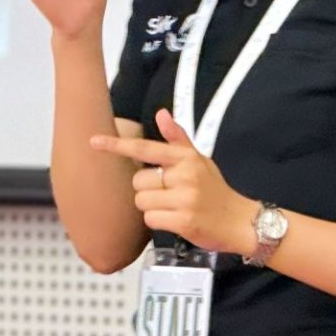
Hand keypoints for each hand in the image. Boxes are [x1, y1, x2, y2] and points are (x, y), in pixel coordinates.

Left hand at [89, 108, 258, 254]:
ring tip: (174, 207)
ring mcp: (185, 198)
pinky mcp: (184, 221)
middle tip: (170, 194)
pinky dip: (159, 222)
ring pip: (142, 201)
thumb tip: (162, 114)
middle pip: (138, 181)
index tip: (95, 141)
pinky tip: (176, 220)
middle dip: (148, 190)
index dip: (118, 145)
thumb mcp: (200, 160)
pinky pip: (151, 219)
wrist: (241, 221)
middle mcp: (185, 175)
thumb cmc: (215, 190)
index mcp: (186, 158)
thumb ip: (177, 138)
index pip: (145, 148)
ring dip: (152, 207)